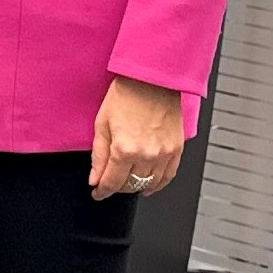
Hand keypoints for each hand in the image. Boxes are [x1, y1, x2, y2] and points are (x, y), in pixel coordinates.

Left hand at [90, 76, 185, 201]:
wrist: (152, 80)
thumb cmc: (126, 95)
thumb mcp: (102, 124)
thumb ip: (99, 156)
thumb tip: (95, 179)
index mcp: (125, 149)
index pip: (112, 182)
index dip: (102, 191)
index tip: (97, 192)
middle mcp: (147, 155)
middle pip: (130, 185)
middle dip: (116, 187)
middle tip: (109, 181)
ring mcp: (164, 154)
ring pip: (149, 184)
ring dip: (136, 187)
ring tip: (127, 183)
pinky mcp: (176, 149)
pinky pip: (168, 176)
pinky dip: (157, 184)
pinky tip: (148, 184)